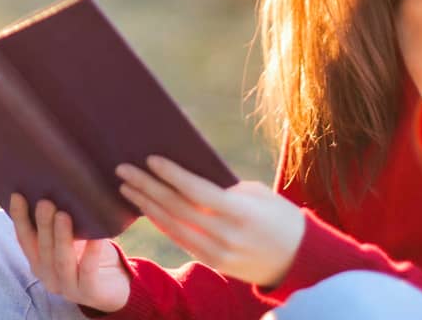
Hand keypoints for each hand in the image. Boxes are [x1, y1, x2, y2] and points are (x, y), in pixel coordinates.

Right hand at [8, 192, 130, 313]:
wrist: (116, 286)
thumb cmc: (90, 255)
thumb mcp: (73, 238)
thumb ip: (60, 221)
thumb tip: (56, 186)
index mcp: (39, 262)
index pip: (25, 239)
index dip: (19, 218)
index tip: (17, 194)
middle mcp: (49, 277)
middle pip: (43, 249)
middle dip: (43, 225)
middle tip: (45, 202)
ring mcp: (68, 287)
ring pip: (61, 260)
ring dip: (61, 237)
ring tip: (63, 215)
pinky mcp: (89, 292)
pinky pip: (88, 271)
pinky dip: (90, 253)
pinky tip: (96, 237)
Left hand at [115, 156, 305, 287]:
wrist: (297, 259)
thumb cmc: (278, 216)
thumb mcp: (258, 195)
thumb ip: (224, 188)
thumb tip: (187, 175)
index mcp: (240, 212)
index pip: (196, 191)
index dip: (171, 174)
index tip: (150, 158)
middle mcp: (225, 235)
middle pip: (177, 207)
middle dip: (147, 187)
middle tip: (124, 170)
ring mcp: (217, 252)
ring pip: (172, 225)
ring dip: (146, 204)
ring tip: (126, 187)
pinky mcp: (212, 262)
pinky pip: (179, 239)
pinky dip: (159, 221)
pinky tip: (145, 207)